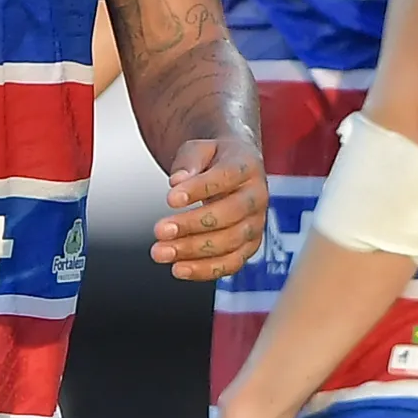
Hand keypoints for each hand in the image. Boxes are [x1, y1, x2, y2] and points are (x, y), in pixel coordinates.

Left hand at [150, 137, 267, 281]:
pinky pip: (232, 263)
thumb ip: (188, 161)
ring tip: (162, 252)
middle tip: (160, 230)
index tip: (170, 199)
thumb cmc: (214, 159)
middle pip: (229, 214)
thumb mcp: (199, 148)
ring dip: (193, 251)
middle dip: (191, 225)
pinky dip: (205, 269)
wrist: (235, 169)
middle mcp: (257, 196)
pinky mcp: (250, 246)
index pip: (224, 177)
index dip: (198, 189)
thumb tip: (178, 181)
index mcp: (247, 166)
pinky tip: (179, 268)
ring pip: (230, 242)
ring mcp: (256, 223)